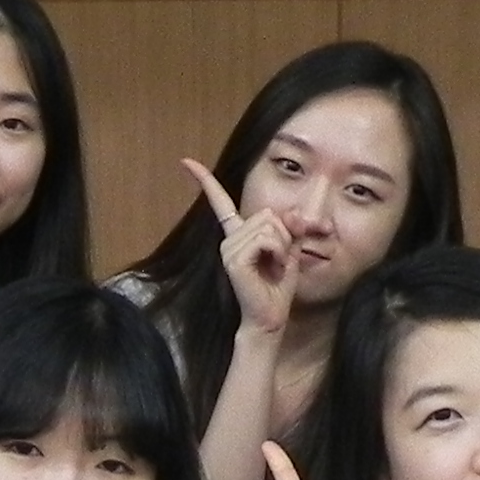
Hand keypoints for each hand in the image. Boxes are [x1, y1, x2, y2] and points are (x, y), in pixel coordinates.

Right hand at [185, 157, 295, 336]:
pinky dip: (277, 252)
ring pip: (268, 226)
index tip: (186, 162)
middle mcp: (229, 239)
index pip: (221, 203)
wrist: (269, 318)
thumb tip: (294, 215)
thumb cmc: (277, 288)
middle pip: (267, 214)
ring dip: (281, 246)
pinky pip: (266, 239)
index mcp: (237, 235)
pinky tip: (271, 267)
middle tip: (277, 260)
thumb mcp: (288, 251)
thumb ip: (290, 229)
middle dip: (283, 234)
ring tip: (273, 266)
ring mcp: (228, 248)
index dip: (205, 181)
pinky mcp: (233, 259)